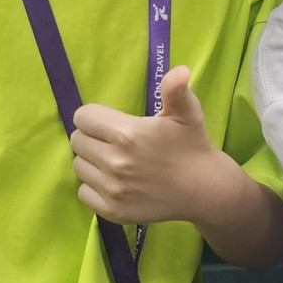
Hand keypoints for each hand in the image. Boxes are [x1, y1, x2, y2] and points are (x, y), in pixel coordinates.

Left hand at [69, 66, 229, 226]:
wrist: (205, 189)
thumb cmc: (192, 145)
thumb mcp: (187, 112)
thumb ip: (176, 89)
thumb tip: (180, 70)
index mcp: (126, 134)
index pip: (83, 117)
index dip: (95, 117)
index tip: (112, 123)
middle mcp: (114, 162)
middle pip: (77, 141)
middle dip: (92, 137)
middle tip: (114, 142)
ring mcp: (112, 189)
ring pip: (79, 167)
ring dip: (92, 162)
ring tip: (115, 161)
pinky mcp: (113, 211)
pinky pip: (84, 192)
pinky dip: (94, 187)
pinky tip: (115, 182)